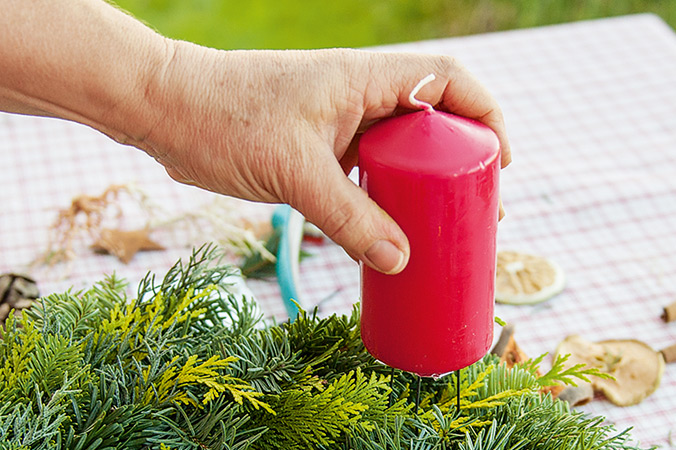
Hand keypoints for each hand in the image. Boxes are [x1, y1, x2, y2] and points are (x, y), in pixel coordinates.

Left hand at [138, 44, 510, 273]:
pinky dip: (385, 197)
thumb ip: (349, 219)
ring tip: (444, 226)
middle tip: (478, 208)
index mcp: (364, 80)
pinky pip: (367, 171)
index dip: (484, 114)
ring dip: (423, 185)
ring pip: (398, 151)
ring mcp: (338, 122)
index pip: (446, 80)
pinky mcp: (318, 148)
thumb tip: (400, 262)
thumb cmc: (225, 121)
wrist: (166, 112)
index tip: (500, 160)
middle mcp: (359, 96)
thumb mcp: (295, 174)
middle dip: (460, 163)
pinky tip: (390, 228)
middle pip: (431, 122)